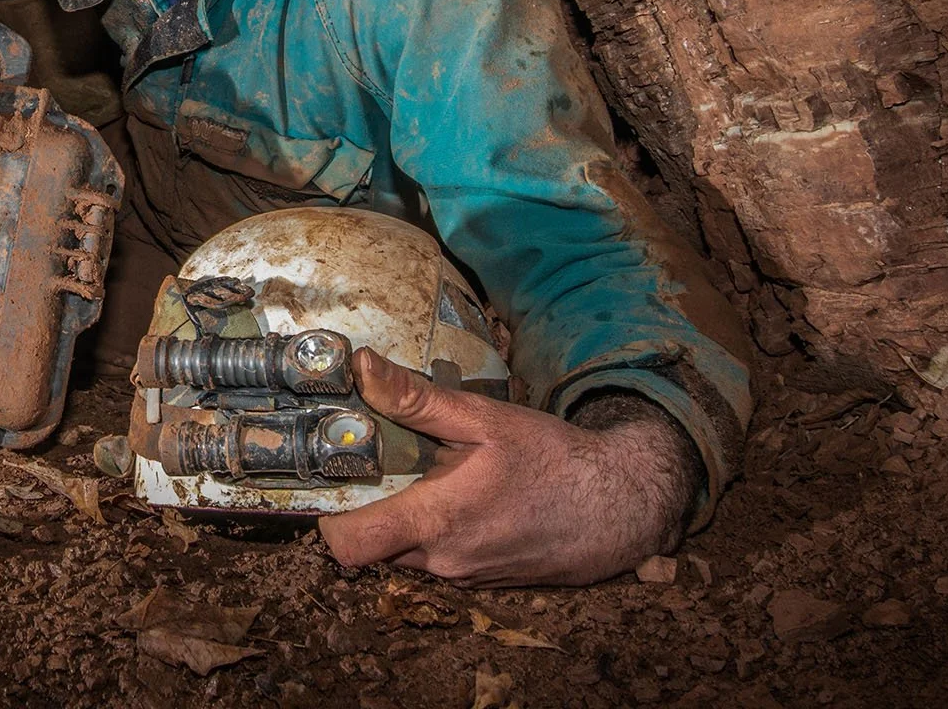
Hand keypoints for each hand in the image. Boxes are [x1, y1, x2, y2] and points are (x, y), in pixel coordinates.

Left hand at [317, 350, 694, 586]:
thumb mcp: (484, 418)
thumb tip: (362, 368)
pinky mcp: (485, 579)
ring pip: (409, 552)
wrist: (619, 507)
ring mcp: (465, 576)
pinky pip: (442, 559)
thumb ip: (417, 398)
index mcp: (435, 522)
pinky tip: (468, 497)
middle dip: (374, 508)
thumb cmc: (553, 460)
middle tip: (389, 465)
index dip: (328, 520)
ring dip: (410, 519)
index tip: (333, 485)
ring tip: (435, 475)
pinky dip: (441, 532)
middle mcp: (444, 561)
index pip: (347, 547)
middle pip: (375, 546)